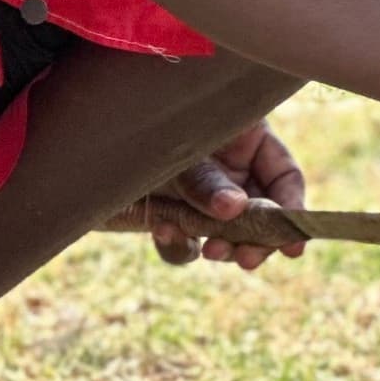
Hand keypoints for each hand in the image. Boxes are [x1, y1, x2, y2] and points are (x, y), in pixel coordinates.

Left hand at [150, 122, 307, 269]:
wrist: (87, 134)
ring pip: (227, 234)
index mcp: (247, 140)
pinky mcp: (171, 218)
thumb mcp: (182, 147)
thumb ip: (207, 180)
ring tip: (213, 252)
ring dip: (224, 248)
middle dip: (257, 240)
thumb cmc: (144, 121)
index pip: (284, 177)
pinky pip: (185, 244)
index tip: (292, 241)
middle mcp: (229, 171)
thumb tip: (234, 210)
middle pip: (261, 214)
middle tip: (247, 259)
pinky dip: (178, 244)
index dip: (293, 210)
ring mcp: (200, 197)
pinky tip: (165, 231)